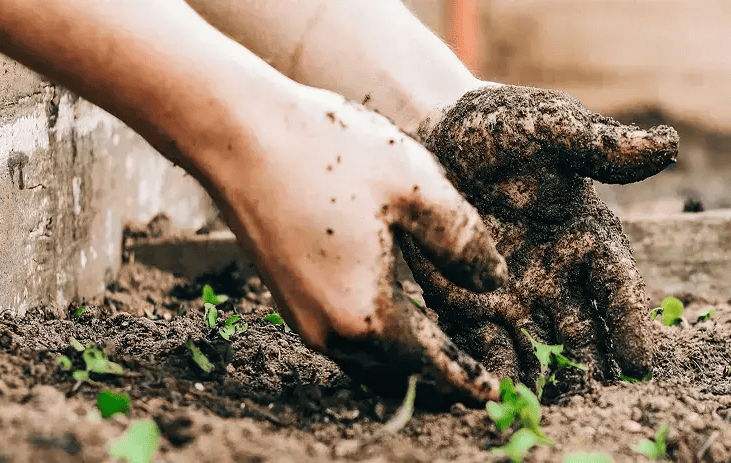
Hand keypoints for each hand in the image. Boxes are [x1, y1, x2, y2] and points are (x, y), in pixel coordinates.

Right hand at [197, 83, 509, 404]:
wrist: (237, 133)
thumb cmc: (328, 152)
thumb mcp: (416, 187)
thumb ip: (462, 241)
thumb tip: (493, 281)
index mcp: (366, 314)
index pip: (428, 366)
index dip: (464, 378)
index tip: (493, 389)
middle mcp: (329, 329)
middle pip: (395, 374)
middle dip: (437, 381)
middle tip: (473, 382)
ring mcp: (301, 314)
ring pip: (365, 361)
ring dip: (405, 363)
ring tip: (442, 357)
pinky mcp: (287, 292)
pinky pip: (343, 339)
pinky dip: (378, 343)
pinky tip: (397, 319)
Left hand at [402, 84, 678, 394]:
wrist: (434, 133)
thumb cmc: (502, 127)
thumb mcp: (550, 128)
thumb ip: (600, 146)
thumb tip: (669, 143)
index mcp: (589, 235)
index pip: (617, 287)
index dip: (628, 324)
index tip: (638, 363)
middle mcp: (558, 274)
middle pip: (583, 331)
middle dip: (591, 366)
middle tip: (598, 401)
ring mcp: (515, 293)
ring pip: (539, 346)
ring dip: (546, 377)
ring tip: (551, 408)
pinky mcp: (469, 302)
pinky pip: (485, 343)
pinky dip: (494, 368)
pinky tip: (497, 392)